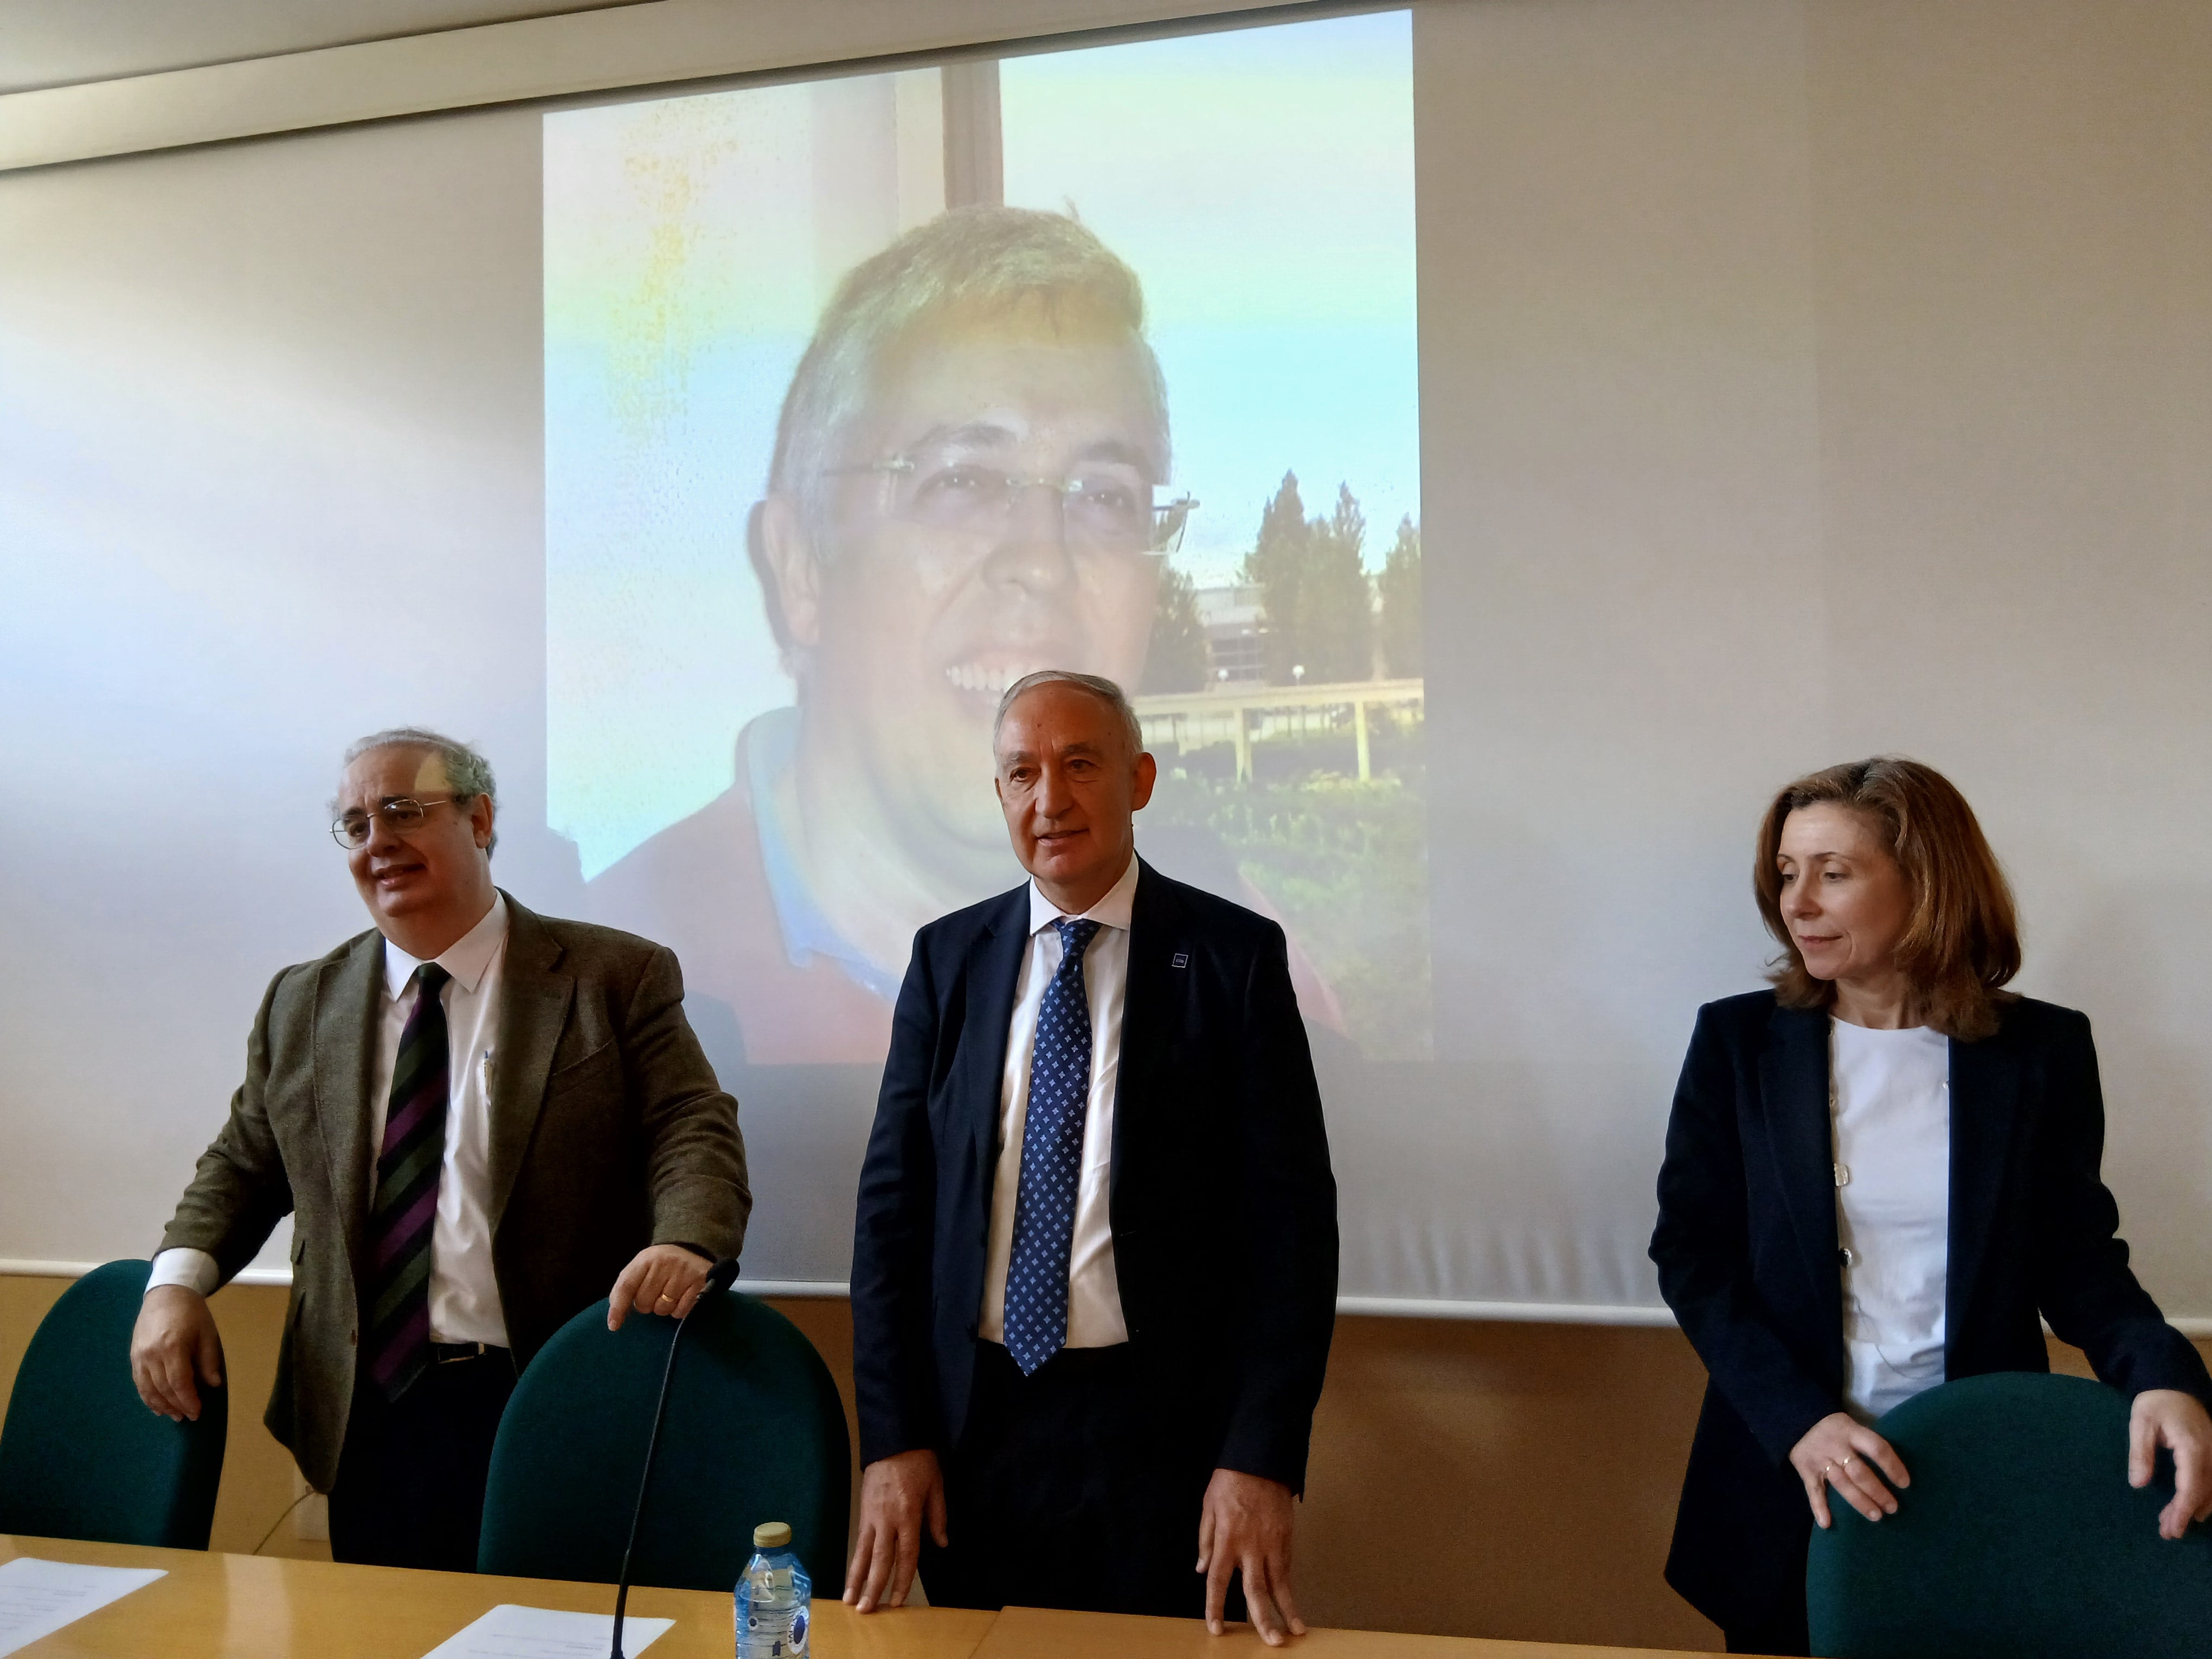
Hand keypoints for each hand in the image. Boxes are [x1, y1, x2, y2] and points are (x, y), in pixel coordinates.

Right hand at [130, 1285, 225, 1421]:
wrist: (166, 1293)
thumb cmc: (192, 1312)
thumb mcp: (207, 1333)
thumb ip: (208, 1360)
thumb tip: (214, 1385)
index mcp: (173, 1347)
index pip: (179, 1382)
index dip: (188, 1400)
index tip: (197, 1412)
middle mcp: (152, 1354)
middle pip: (163, 1388)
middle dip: (176, 1405)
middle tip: (188, 1417)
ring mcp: (139, 1356)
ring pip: (147, 1389)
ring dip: (160, 1405)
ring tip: (174, 1415)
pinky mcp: (133, 1356)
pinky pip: (138, 1382)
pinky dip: (146, 1397)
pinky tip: (156, 1405)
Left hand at [606, 1244, 711, 1329]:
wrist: (693, 1250)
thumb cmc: (661, 1264)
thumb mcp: (642, 1267)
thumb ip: (626, 1287)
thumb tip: (614, 1318)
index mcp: (647, 1258)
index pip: (626, 1286)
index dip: (618, 1307)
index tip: (613, 1326)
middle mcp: (665, 1263)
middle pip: (644, 1302)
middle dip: (647, 1304)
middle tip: (656, 1293)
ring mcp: (684, 1273)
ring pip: (662, 1310)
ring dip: (664, 1307)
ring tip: (671, 1293)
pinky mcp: (699, 1284)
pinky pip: (680, 1312)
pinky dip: (679, 1310)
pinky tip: (683, 1296)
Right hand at [844, 1449, 946, 1612]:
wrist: (894, 1438)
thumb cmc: (919, 1462)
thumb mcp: (936, 1486)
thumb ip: (938, 1517)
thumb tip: (942, 1543)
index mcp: (908, 1515)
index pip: (906, 1556)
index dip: (902, 1580)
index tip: (897, 1601)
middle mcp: (887, 1520)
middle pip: (880, 1560)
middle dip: (873, 1587)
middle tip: (865, 1611)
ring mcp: (871, 1516)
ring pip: (863, 1553)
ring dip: (856, 1579)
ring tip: (850, 1601)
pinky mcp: (862, 1511)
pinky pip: (858, 1541)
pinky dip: (854, 1560)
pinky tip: (851, 1575)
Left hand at [1197, 1468, 1304, 1644]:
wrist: (1260, 1459)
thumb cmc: (1230, 1482)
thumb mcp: (1208, 1507)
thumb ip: (1206, 1541)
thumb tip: (1201, 1569)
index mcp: (1226, 1539)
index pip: (1218, 1581)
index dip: (1216, 1607)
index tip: (1216, 1628)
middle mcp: (1250, 1546)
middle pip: (1256, 1590)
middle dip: (1264, 1619)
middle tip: (1273, 1642)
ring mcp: (1272, 1543)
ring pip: (1280, 1582)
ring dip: (1287, 1608)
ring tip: (1296, 1630)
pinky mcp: (1286, 1537)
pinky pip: (1286, 1566)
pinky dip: (1288, 1585)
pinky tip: (1291, 1602)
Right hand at [1789, 1411, 1908, 1528]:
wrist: (1796, 1418)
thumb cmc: (1836, 1428)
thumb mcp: (1852, 1426)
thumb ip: (1867, 1444)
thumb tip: (1894, 1469)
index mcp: (1851, 1432)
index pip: (1876, 1448)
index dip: (1892, 1466)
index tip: (1905, 1484)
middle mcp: (1836, 1446)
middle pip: (1859, 1472)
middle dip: (1877, 1491)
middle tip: (1892, 1508)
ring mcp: (1820, 1459)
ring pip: (1841, 1483)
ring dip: (1859, 1501)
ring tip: (1875, 1516)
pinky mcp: (1806, 1469)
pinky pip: (1813, 1490)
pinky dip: (1818, 1507)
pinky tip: (1826, 1523)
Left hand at [2128, 1388, 2211, 1538]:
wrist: (2174, 1385)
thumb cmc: (2156, 1403)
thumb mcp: (2141, 1422)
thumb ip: (2140, 1452)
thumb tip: (2138, 1484)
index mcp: (2193, 1447)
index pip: (2191, 1486)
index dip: (2182, 1510)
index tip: (2173, 1528)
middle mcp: (2211, 1454)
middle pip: (2203, 1493)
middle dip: (2185, 1515)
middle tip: (2167, 1532)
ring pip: (2210, 1491)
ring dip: (2192, 1509)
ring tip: (2170, 1525)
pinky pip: (2211, 1483)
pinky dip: (2200, 1498)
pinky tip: (2187, 1509)